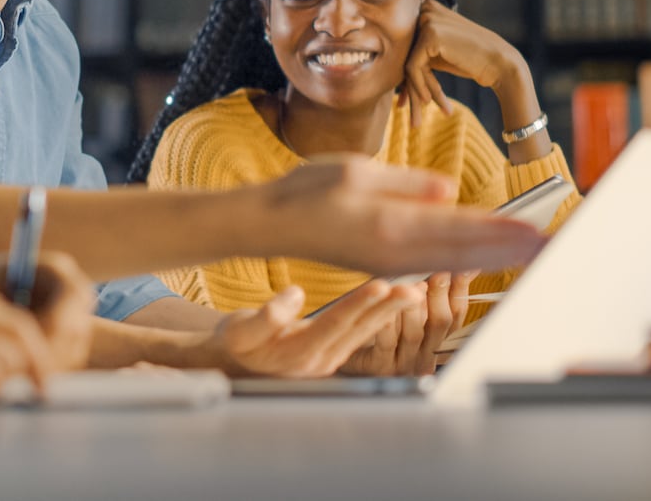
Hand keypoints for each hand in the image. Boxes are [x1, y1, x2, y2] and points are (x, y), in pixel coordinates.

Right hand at [212, 280, 424, 376]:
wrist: (235, 364)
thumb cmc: (237, 343)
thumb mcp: (239, 330)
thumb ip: (266, 316)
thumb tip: (294, 295)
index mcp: (297, 354)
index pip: (334, 325)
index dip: (357, 304)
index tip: (380, 286)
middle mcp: (320, 360)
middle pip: (359, 330)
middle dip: (388, 309)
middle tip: (414, 289)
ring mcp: (331, 358)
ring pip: (366, 332)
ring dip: (392, 312)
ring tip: (416, 292)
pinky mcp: (335, 352)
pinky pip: (364, 332)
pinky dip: (384, 315)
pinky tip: (399, 301)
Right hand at [265, 155, 545, 276]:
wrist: (270, 225)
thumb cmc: (307, 190)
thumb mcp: (357, 170)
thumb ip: (406, 183)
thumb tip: (449, 191)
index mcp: (390, 225)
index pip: (458, 228)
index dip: (500, 230)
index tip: (534, 231)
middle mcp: (395, 251)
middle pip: (464, 251)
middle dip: (508, 248)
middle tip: (549, 248)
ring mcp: (390, 263)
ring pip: (452, 260)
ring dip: (492, 255)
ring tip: (527, 251)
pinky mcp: (384, 263)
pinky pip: (433, 262)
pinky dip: (464, 258)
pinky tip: (480, 253)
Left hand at [340, 271, 475, 375]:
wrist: (341, 352)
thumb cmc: (376, 327)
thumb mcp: (404, 307)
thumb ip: (427, 288)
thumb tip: (458, 261)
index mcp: (433, 340)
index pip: (455, 314)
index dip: (460, 290)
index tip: (461, 266)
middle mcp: (422, 354)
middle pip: (440, 323)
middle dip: (438, 294)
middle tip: (436, 272)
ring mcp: (401, 363)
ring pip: (413, 333)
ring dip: (412, 306)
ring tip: (408, 286)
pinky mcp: (377, 366)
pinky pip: (385, 341)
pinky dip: (387, 320)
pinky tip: (382, 302)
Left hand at [401, 0, 528, 127]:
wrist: (500, 63)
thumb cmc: (470, 60)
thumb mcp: (439, 52)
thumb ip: (417, 51)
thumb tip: (389, 65)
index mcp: (427, 8)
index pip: (408, 45)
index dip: (407, 74)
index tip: (405, 99)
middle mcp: (425, 9)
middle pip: (405, 53)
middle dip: (407, 84)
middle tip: (403, 108)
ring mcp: (428, 20)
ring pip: (406, 61)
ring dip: (413, 89)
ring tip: (418, 113)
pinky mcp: (430, 35)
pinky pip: (412, 67)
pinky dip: (418, 86)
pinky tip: (428, 101)